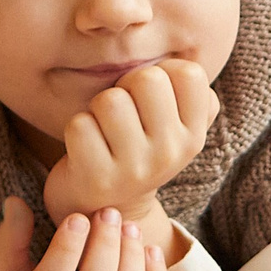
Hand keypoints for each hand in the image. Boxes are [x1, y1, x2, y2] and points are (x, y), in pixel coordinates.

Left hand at [42, 60, 217, 251]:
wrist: (106, 207)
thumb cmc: (137, 149)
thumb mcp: (174, 127)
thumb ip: (188, 94)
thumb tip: (184, 63)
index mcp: (194, 136)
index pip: (190, 74)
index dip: (163, 73)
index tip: (150, 98)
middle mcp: (172, 153)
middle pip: (147, 79)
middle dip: (126, 87)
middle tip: (122, 114)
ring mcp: (136, 168)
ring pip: (111, 100)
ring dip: (98, 109)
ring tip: (103, 130)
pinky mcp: (98, 178)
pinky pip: (80, 125)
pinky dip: (77, 129)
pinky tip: (85, 149)